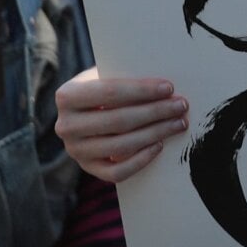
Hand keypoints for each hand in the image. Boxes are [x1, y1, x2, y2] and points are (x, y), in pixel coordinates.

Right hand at [54, 67, 188, 182]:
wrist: (84, 110)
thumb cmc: (102, 87)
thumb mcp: (105, 74)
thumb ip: (125, 77)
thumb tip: (164, 87)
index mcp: (66, 96)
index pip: (109, 92)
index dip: (141, 90)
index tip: (168, 87)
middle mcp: (65, 126)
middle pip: (118, 121)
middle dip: (155, 112)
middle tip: (180, 105)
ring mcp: (75, 150)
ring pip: (120, 146)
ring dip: (155, 134)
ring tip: (177, 123)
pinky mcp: (88, 168)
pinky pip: (117, 172)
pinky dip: (140, 160)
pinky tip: (159, 145)